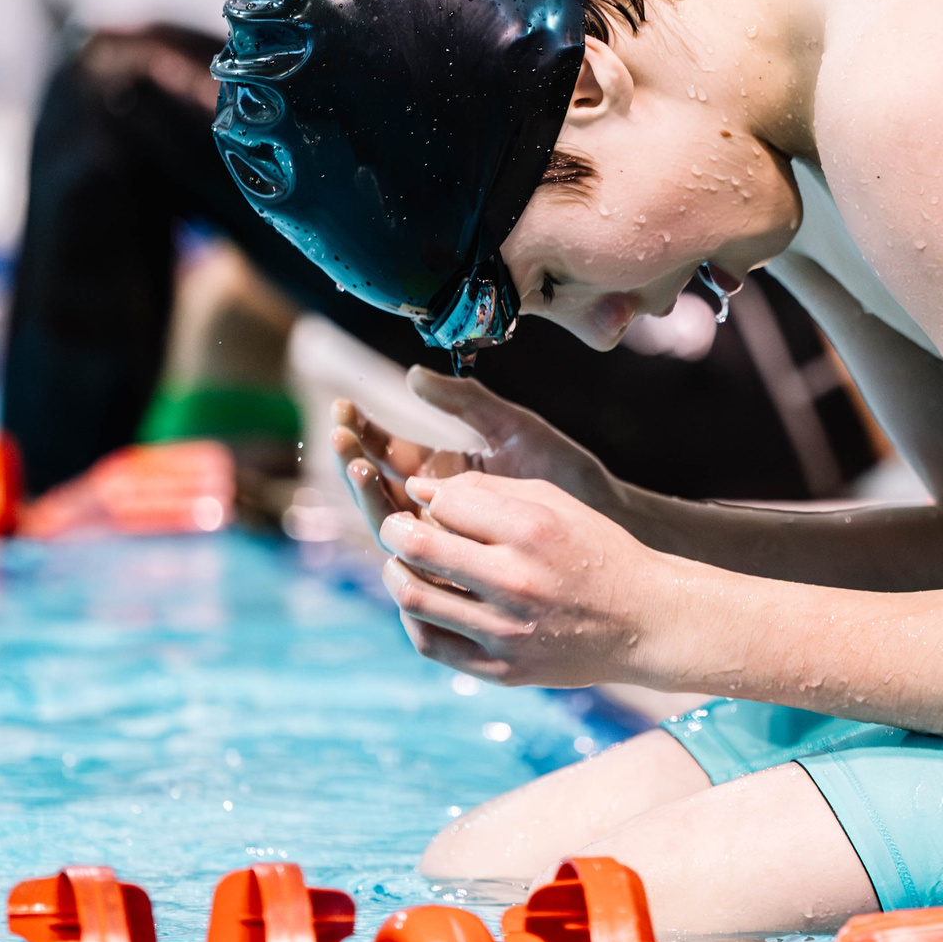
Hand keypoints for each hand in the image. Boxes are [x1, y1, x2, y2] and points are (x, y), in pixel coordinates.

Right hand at [330, 368, 622, 536]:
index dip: (363, 430)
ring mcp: (447, 538)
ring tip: (358, 466)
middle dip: (354, 459)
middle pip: (378, 485)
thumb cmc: (564, 470)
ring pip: (389, 519)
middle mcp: (438, 506)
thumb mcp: (513, 427)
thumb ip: (464, 401)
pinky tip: (385, 512)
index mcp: (447, 470)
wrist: (603, 518)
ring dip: (367, 492)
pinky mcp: (459, 566)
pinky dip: (396, 535)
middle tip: (339, 436)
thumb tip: (411, 375)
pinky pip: (416, 555)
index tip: (343, 409)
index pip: (389, 449)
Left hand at [377, 471, 676, 687]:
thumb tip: (420, 490)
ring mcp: (507, 632)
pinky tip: (424, 601)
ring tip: (402, 563)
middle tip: (396, 527)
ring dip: (395, 573)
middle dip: (394, 529)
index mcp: (533, 531)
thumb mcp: (556, 504)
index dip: (429, 497)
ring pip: (413, 598)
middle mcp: (517, 581)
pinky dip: (413, 619)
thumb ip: (488, 491)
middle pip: (418, 547)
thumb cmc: (596, 552)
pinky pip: (430, 644)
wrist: (644, 622)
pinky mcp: (502, 670)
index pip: (445, 504)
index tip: (428, 500)